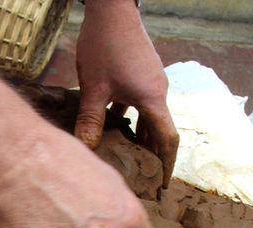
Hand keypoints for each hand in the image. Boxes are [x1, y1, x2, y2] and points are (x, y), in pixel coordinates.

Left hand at [75, 0, 178, 186]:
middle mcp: (157, 92)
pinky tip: (119, 128)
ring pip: (150, 117)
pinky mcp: (141, 74)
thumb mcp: (94, 87)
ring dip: (144, 137)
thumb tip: (86, 150)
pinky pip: (142, 104)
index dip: (166, 164)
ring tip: (134, 159)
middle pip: (161, 131)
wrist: (113, 8)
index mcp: (152, 99)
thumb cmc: (104, 45)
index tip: (164, 184)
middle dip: (155, 155)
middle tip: (146, 179)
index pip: (167, 140)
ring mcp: (151, 82)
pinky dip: (134, 120)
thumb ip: (91, 120)